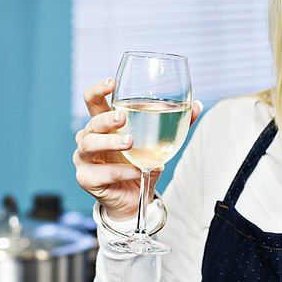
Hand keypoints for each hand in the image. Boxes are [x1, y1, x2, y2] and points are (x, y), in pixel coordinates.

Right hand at [73, 77, 201, 221]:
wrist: (135, 198)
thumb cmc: (142, 163)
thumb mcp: (159, 142)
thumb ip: (176, 123)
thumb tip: (197, 105)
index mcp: (104, 124)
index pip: (93, 100)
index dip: (98, 89)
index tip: (112, 83)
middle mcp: (89, 138)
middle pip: (91, 122)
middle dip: (106, 119)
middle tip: (122, 118)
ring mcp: (84, 158)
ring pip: (90, 144)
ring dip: (110, 142)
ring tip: (130, 143)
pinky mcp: (86, 178)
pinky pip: (102, 173)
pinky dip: (121, 171)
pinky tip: (136, 170)